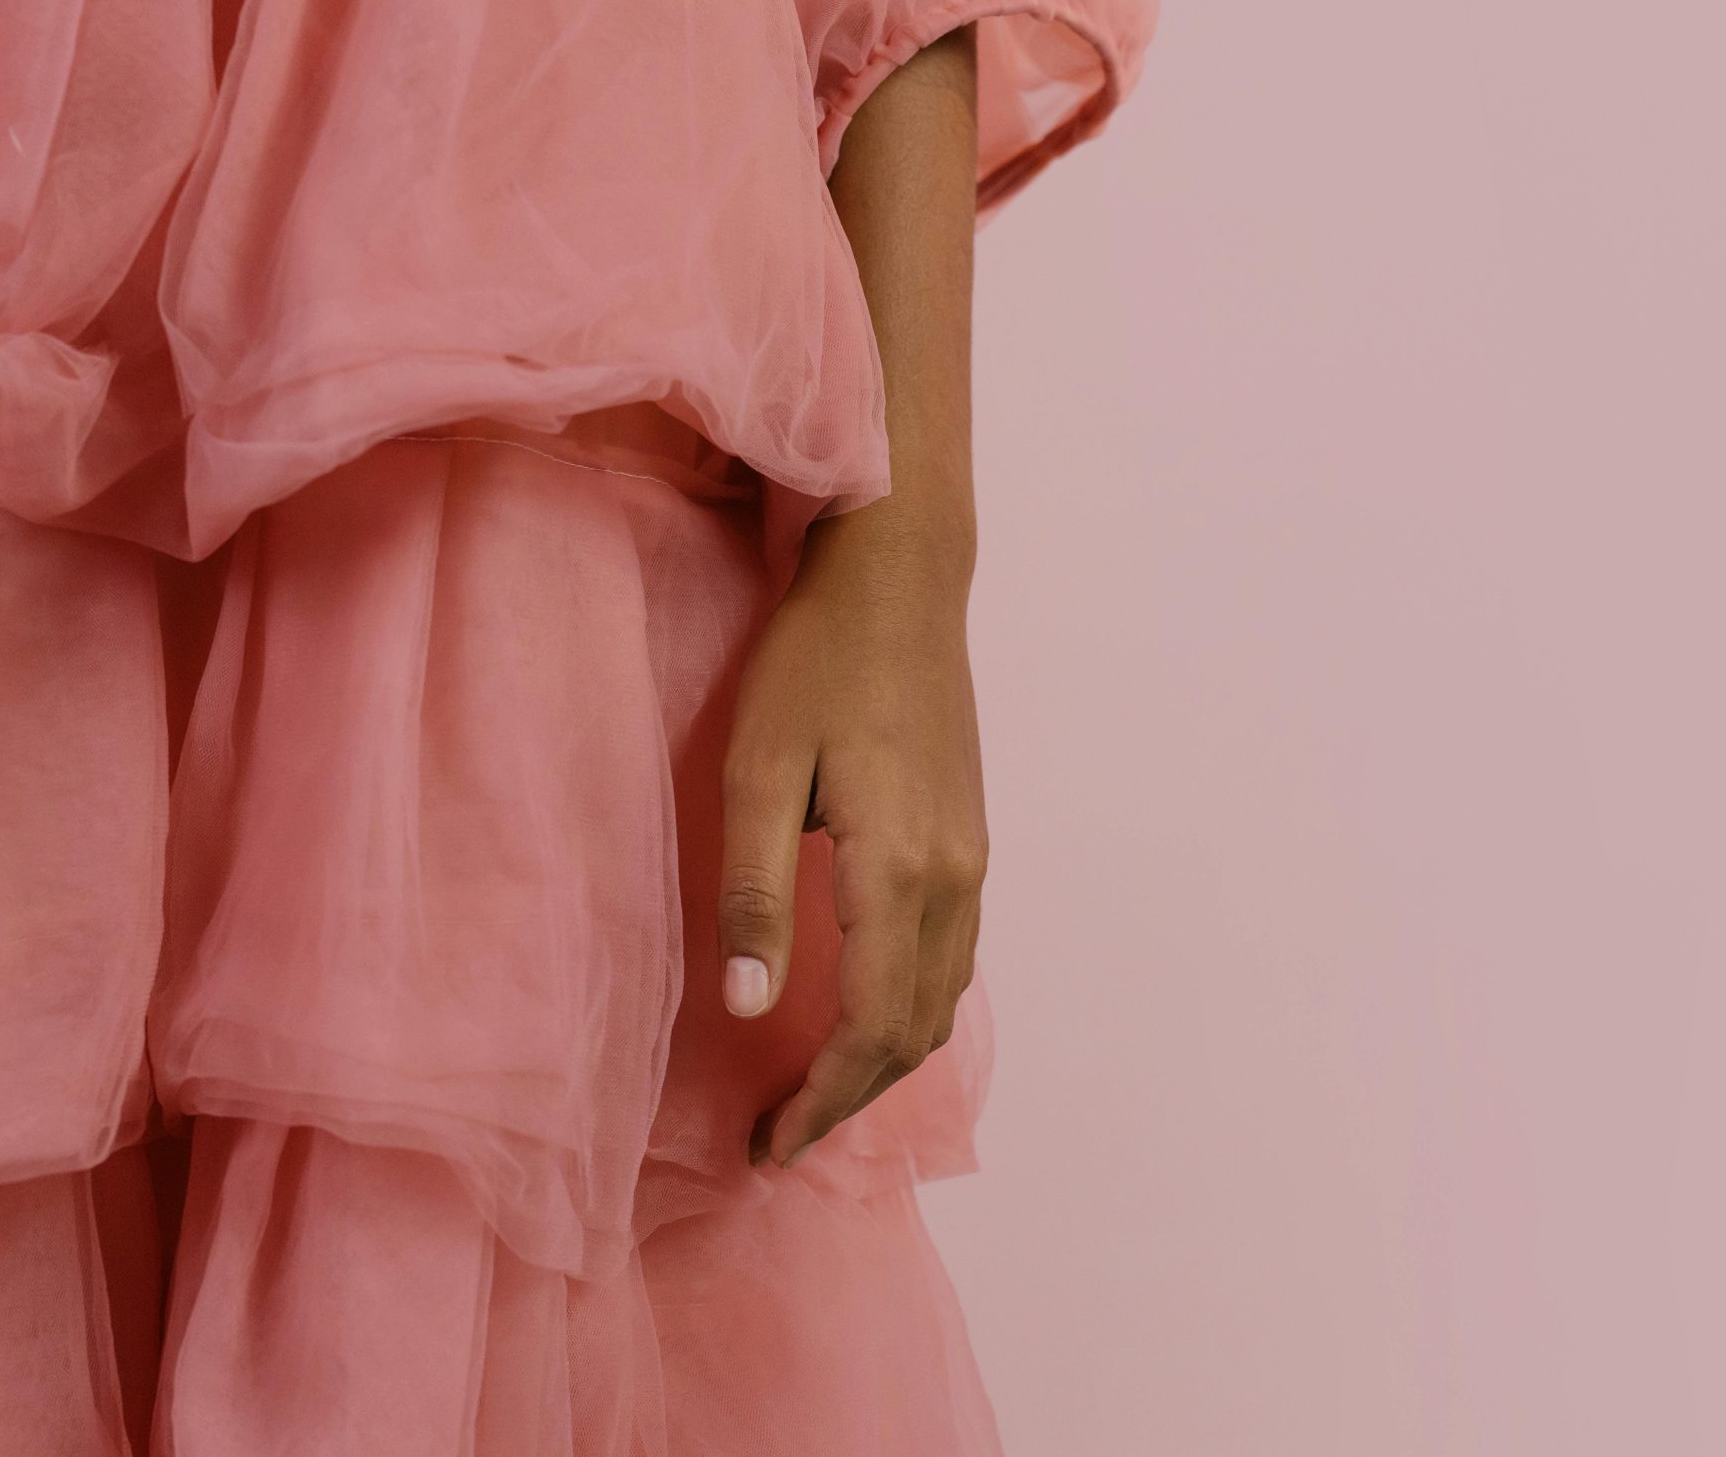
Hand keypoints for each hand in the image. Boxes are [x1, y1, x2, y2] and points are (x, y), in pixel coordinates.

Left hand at [717, 505, 986, 1168]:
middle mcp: (955, 880)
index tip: (771, 1147)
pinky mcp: (969, 837)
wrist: (902, 578)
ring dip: (884, 1062)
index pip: (872, 1029)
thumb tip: (752, 1007)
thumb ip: (755, 892)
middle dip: (851, 1099)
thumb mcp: (758, 770)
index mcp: (901, 871)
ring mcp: (973, 858)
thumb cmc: (817, 661)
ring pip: (943, 1001)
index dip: (824, 1101)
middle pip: (916, 1032)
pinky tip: (864, 1014)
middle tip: (781, 1139)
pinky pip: (953, 960)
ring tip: (816, 1092)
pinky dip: (911, 1013)